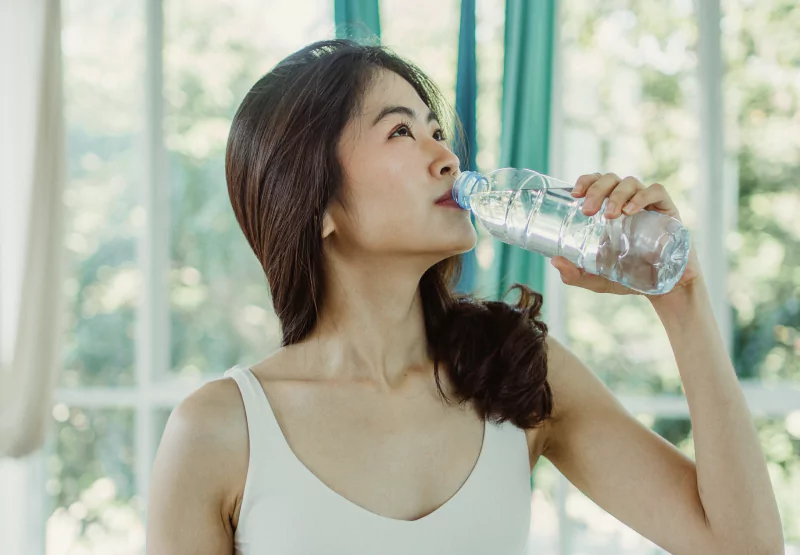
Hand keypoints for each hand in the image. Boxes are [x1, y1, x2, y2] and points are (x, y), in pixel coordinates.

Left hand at [550, 172, 701, 300]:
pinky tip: (631, 212)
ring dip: (616, 195)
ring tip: (609, 215)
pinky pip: (656, 191)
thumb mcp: (597, 279)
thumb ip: (576, 275)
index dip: (585, 181)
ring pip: (630, 182)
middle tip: (588, 211)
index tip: (574, 194)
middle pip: (610, 179)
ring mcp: (648, 204)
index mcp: (609, 210)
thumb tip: (555, 261)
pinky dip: (642, 197)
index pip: (596, 183)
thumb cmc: (630, 278)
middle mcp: (627, 201)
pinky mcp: (667, 210)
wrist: (665, 289)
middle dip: (596, 190)